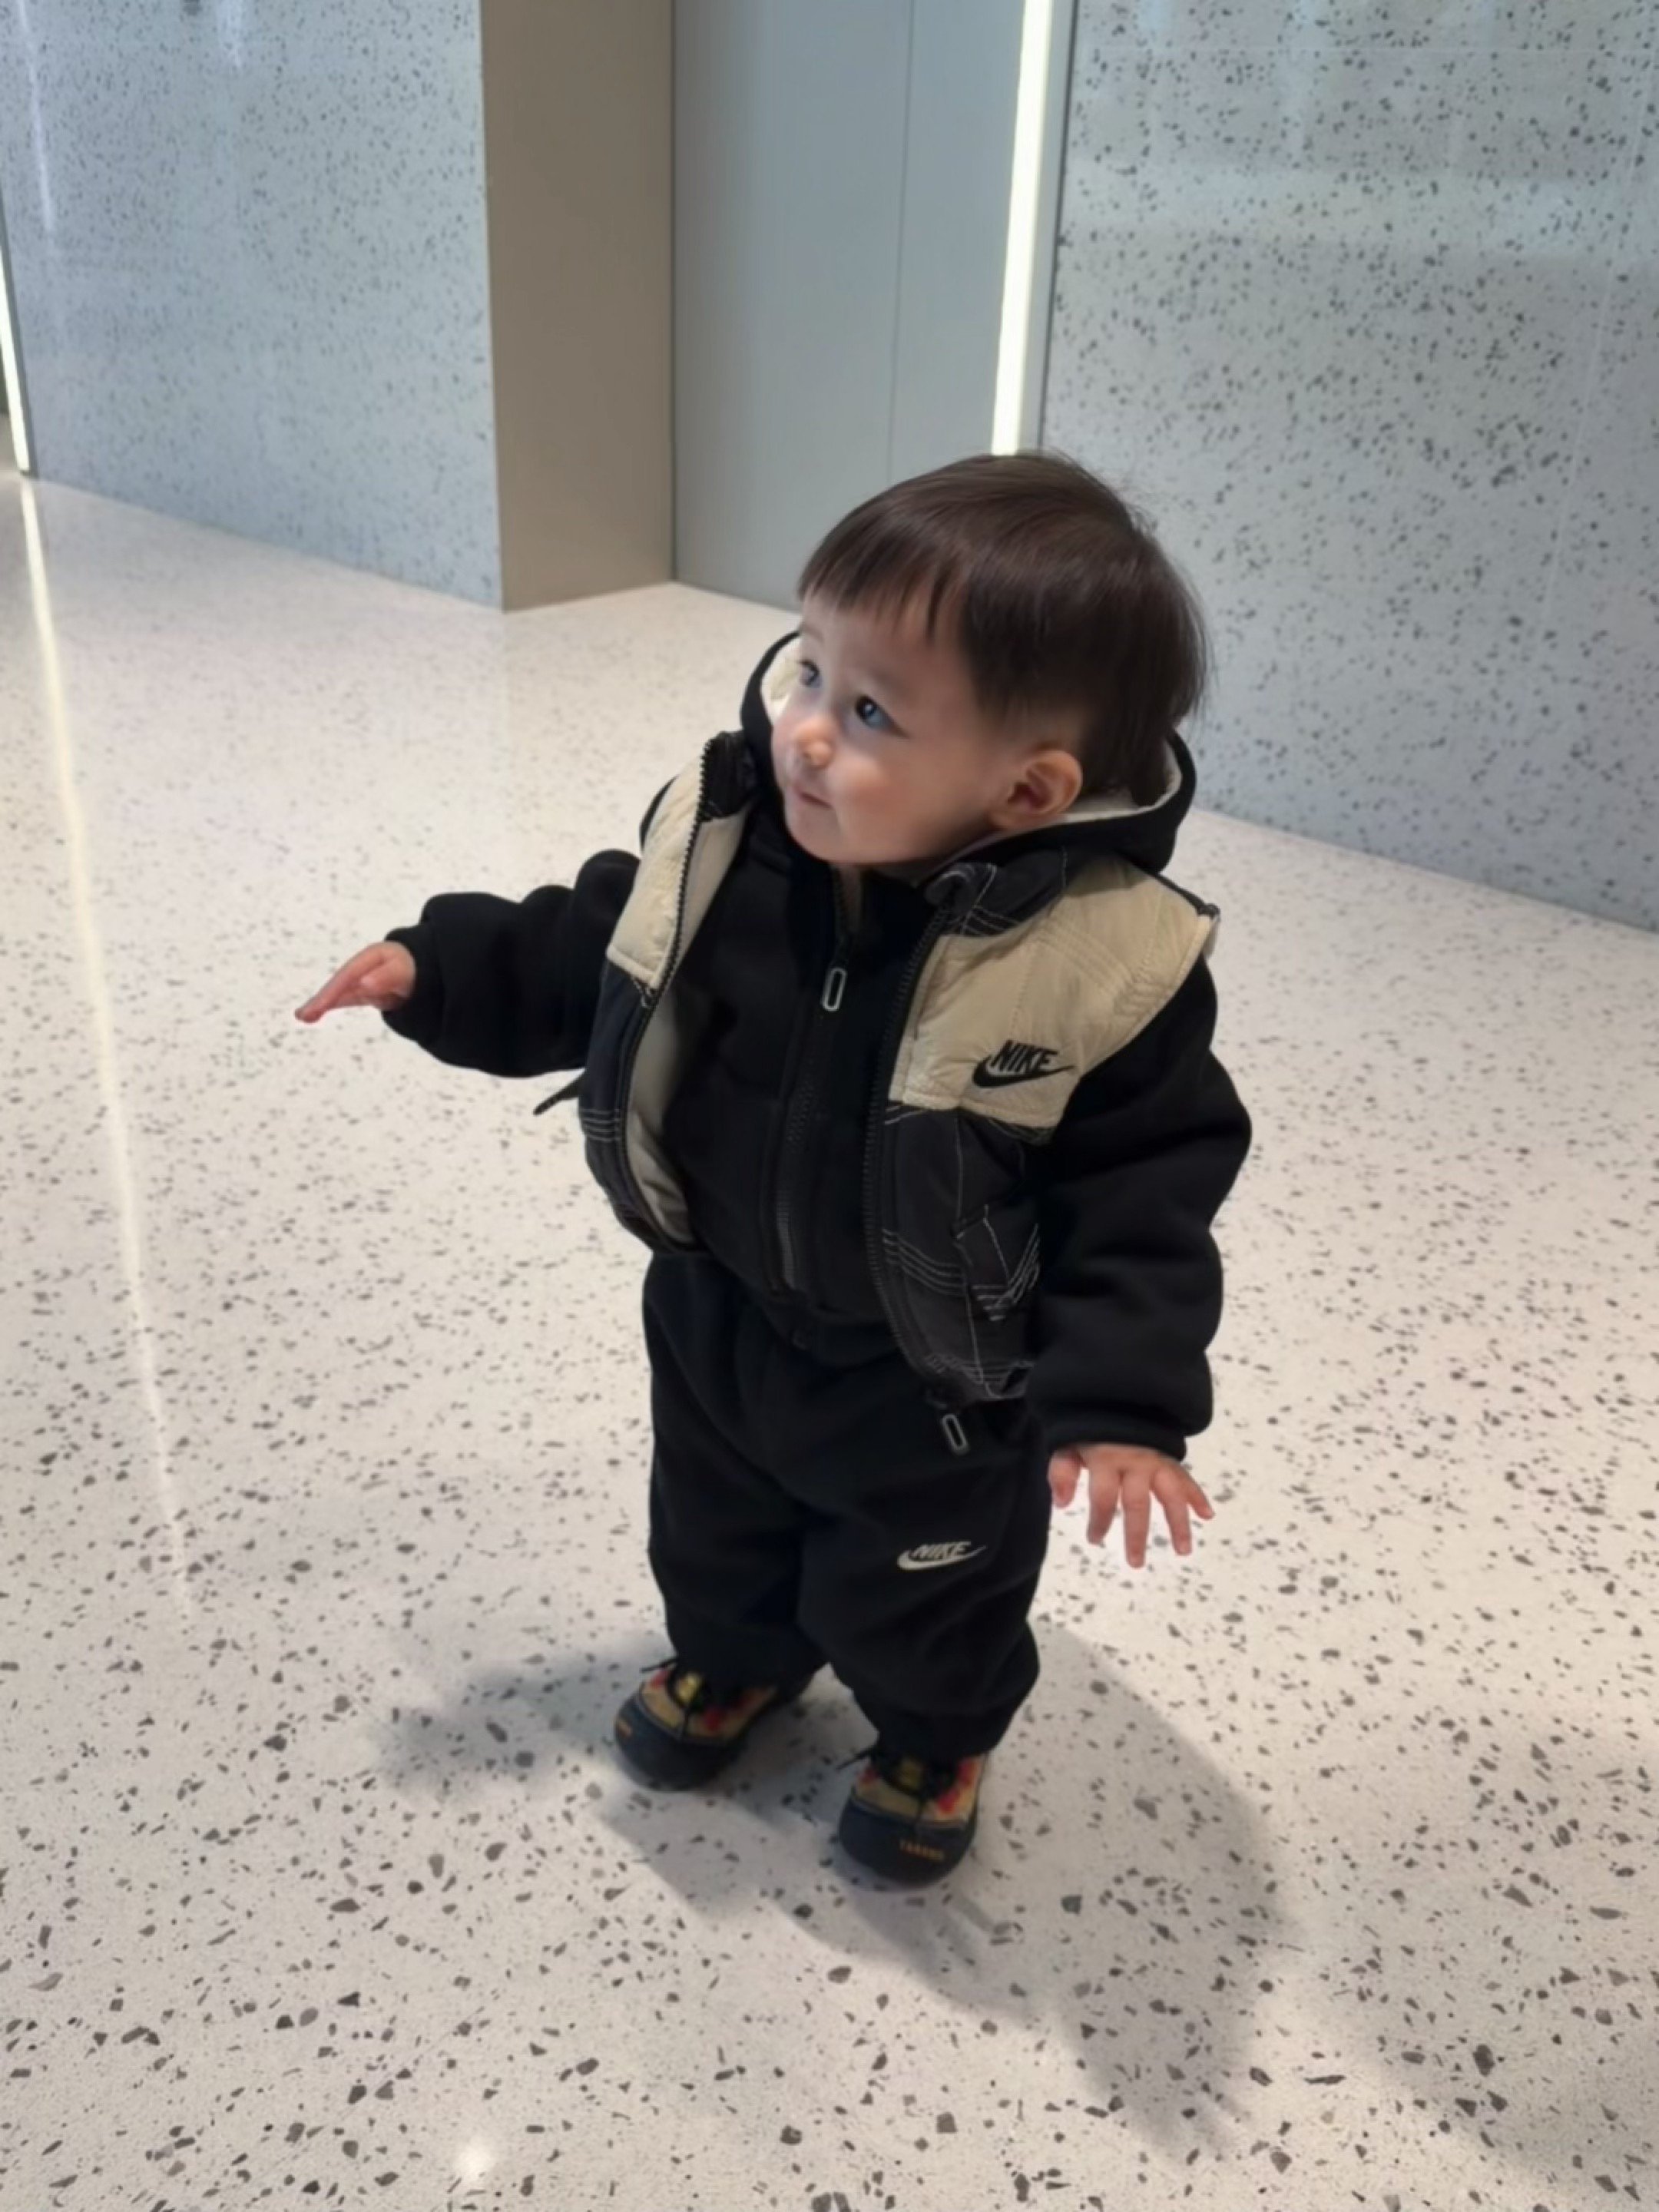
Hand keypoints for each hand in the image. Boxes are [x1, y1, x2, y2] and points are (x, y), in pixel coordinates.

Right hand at [296, 941, 416, 1022]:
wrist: (422, 966)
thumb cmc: (415, 966)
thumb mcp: (405, 969)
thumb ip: (388, 976)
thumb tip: (365, 984)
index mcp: (371, 957)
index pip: (349, 975)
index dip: (334, 990)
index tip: (321, 1006)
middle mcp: (363, 968)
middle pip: (340, 984)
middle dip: (322, 999)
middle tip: (303, 1015)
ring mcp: (363, 980)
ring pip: (339, 993)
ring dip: (321, 1003)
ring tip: (302, 1016)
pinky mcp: (365, 991)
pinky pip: (345, 998)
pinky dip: (331, 1005)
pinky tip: (314, 1014)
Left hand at [1047, 1443, 1212, 1568]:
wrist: (1115, 1396)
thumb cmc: (1089, 1428)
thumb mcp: (1068, 1444)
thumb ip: (1062, 1471)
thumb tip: (1061, 1503)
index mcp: (1106, 1458)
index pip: (1103, 1498)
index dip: (1098, 1521)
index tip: (1094, 1540)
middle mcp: (1134, 1461)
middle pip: (1137, 1503)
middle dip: (1136, 1535)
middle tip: (1136, 1563)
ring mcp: (1155, 1460)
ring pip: (1170, 1495)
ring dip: (1178, 1523)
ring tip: (1183, 1550)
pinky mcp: (1169, 1458)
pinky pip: (1186, 1479)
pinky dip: (1197, 1496)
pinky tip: (1206, 1514)